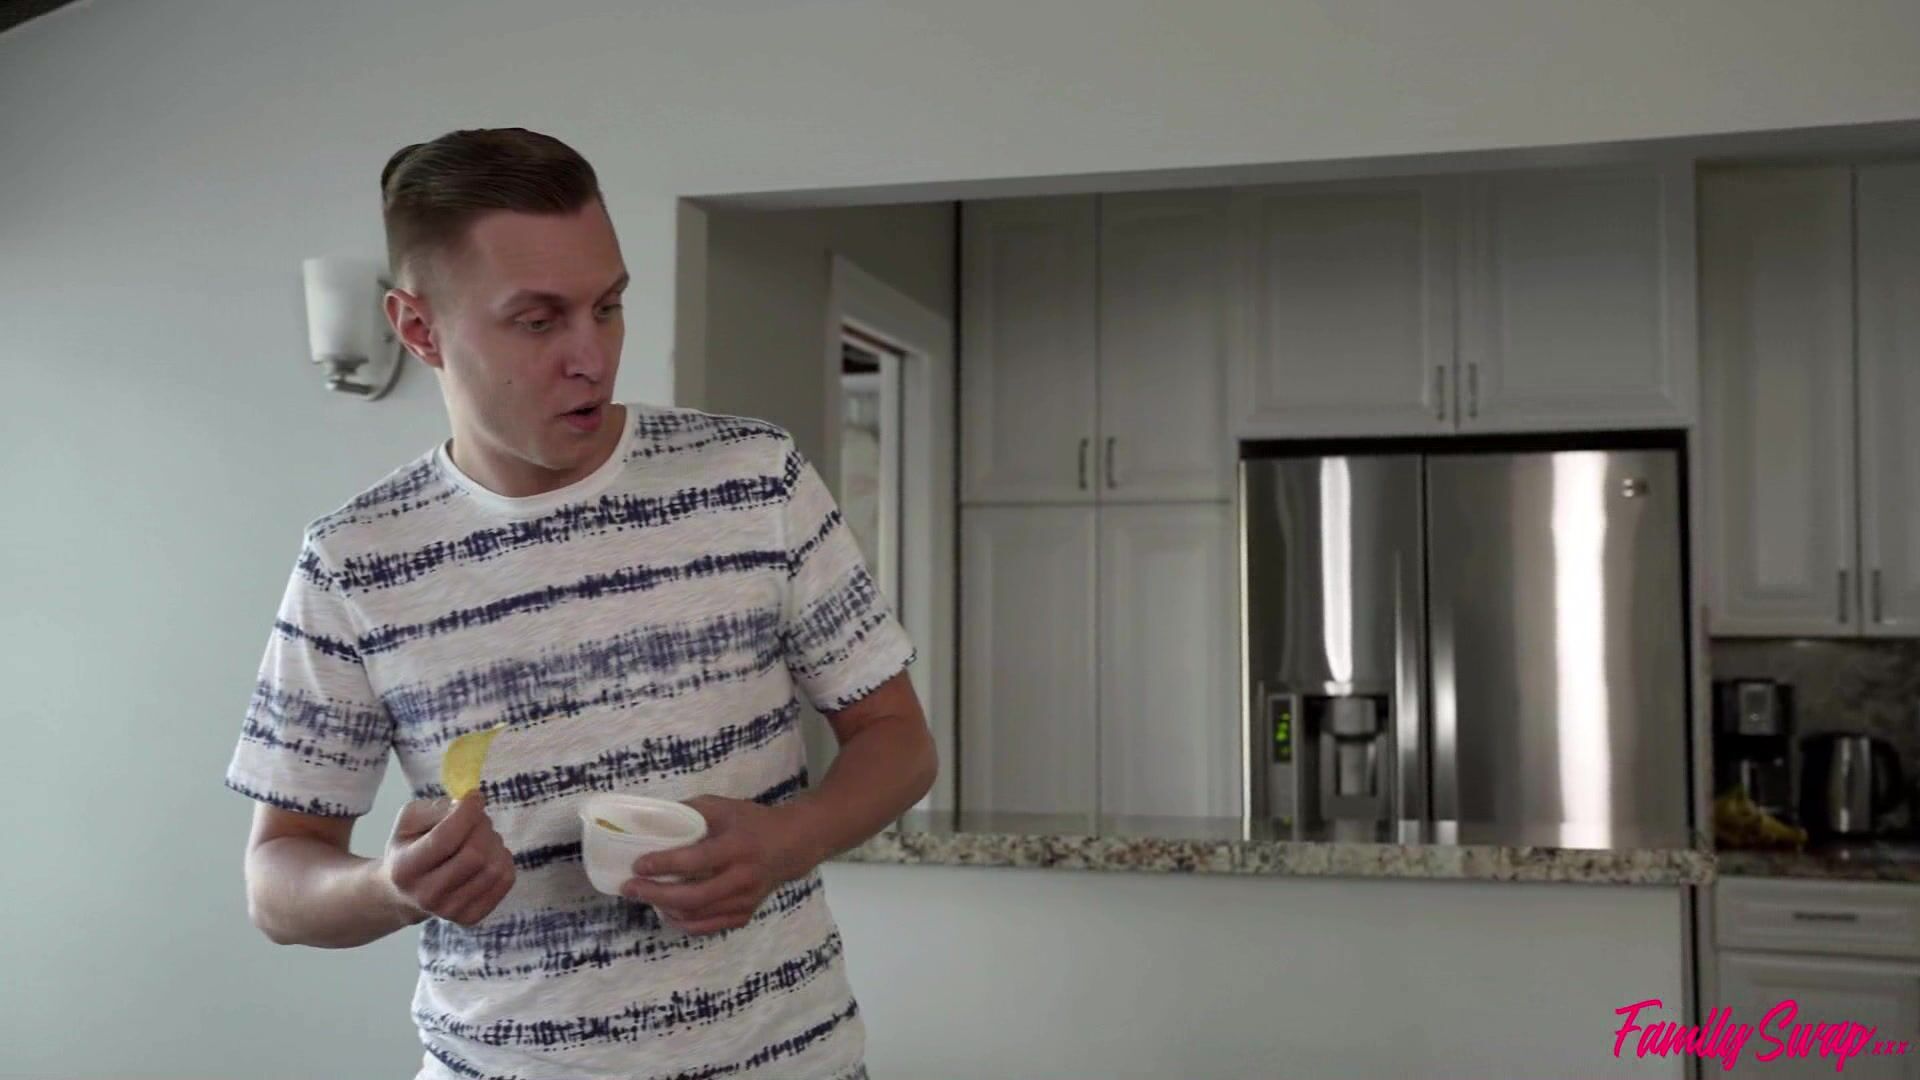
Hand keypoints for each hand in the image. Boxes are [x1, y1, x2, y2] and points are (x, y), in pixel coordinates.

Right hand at [380, 792, 515, 927]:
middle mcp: (426, 896)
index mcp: (405, 869)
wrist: (405, 891)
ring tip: (479, 837)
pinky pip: (505, 879)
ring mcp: (450, 911)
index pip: (446, 839)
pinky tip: (488, 855)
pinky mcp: (471, 917)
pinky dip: (503, 859)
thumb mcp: (410, 820)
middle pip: (475, 854)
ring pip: (494, 866)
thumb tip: (469, 806)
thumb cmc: (410, 846)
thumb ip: (437, 809)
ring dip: (493, 842)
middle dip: (482, 826)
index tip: (475, 797)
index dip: (467, 813)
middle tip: (477, 818)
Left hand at [622, 796, 821, 934]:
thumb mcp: (723, 807)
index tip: (638, 864)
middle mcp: (743, 877)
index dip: (664, 864)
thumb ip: (690, 811)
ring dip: (665, 908)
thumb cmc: (751, 822)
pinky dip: (683, 923)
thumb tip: (651, 820)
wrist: (790, 845)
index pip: (696, 860)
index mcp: (737, 846)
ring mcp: (745, 900)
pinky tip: (667, 910)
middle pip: (693, 896)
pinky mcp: (745, 915)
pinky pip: (708, 927)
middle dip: (656, 894)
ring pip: (698, 916)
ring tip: (644, 897)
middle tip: (630, 888)